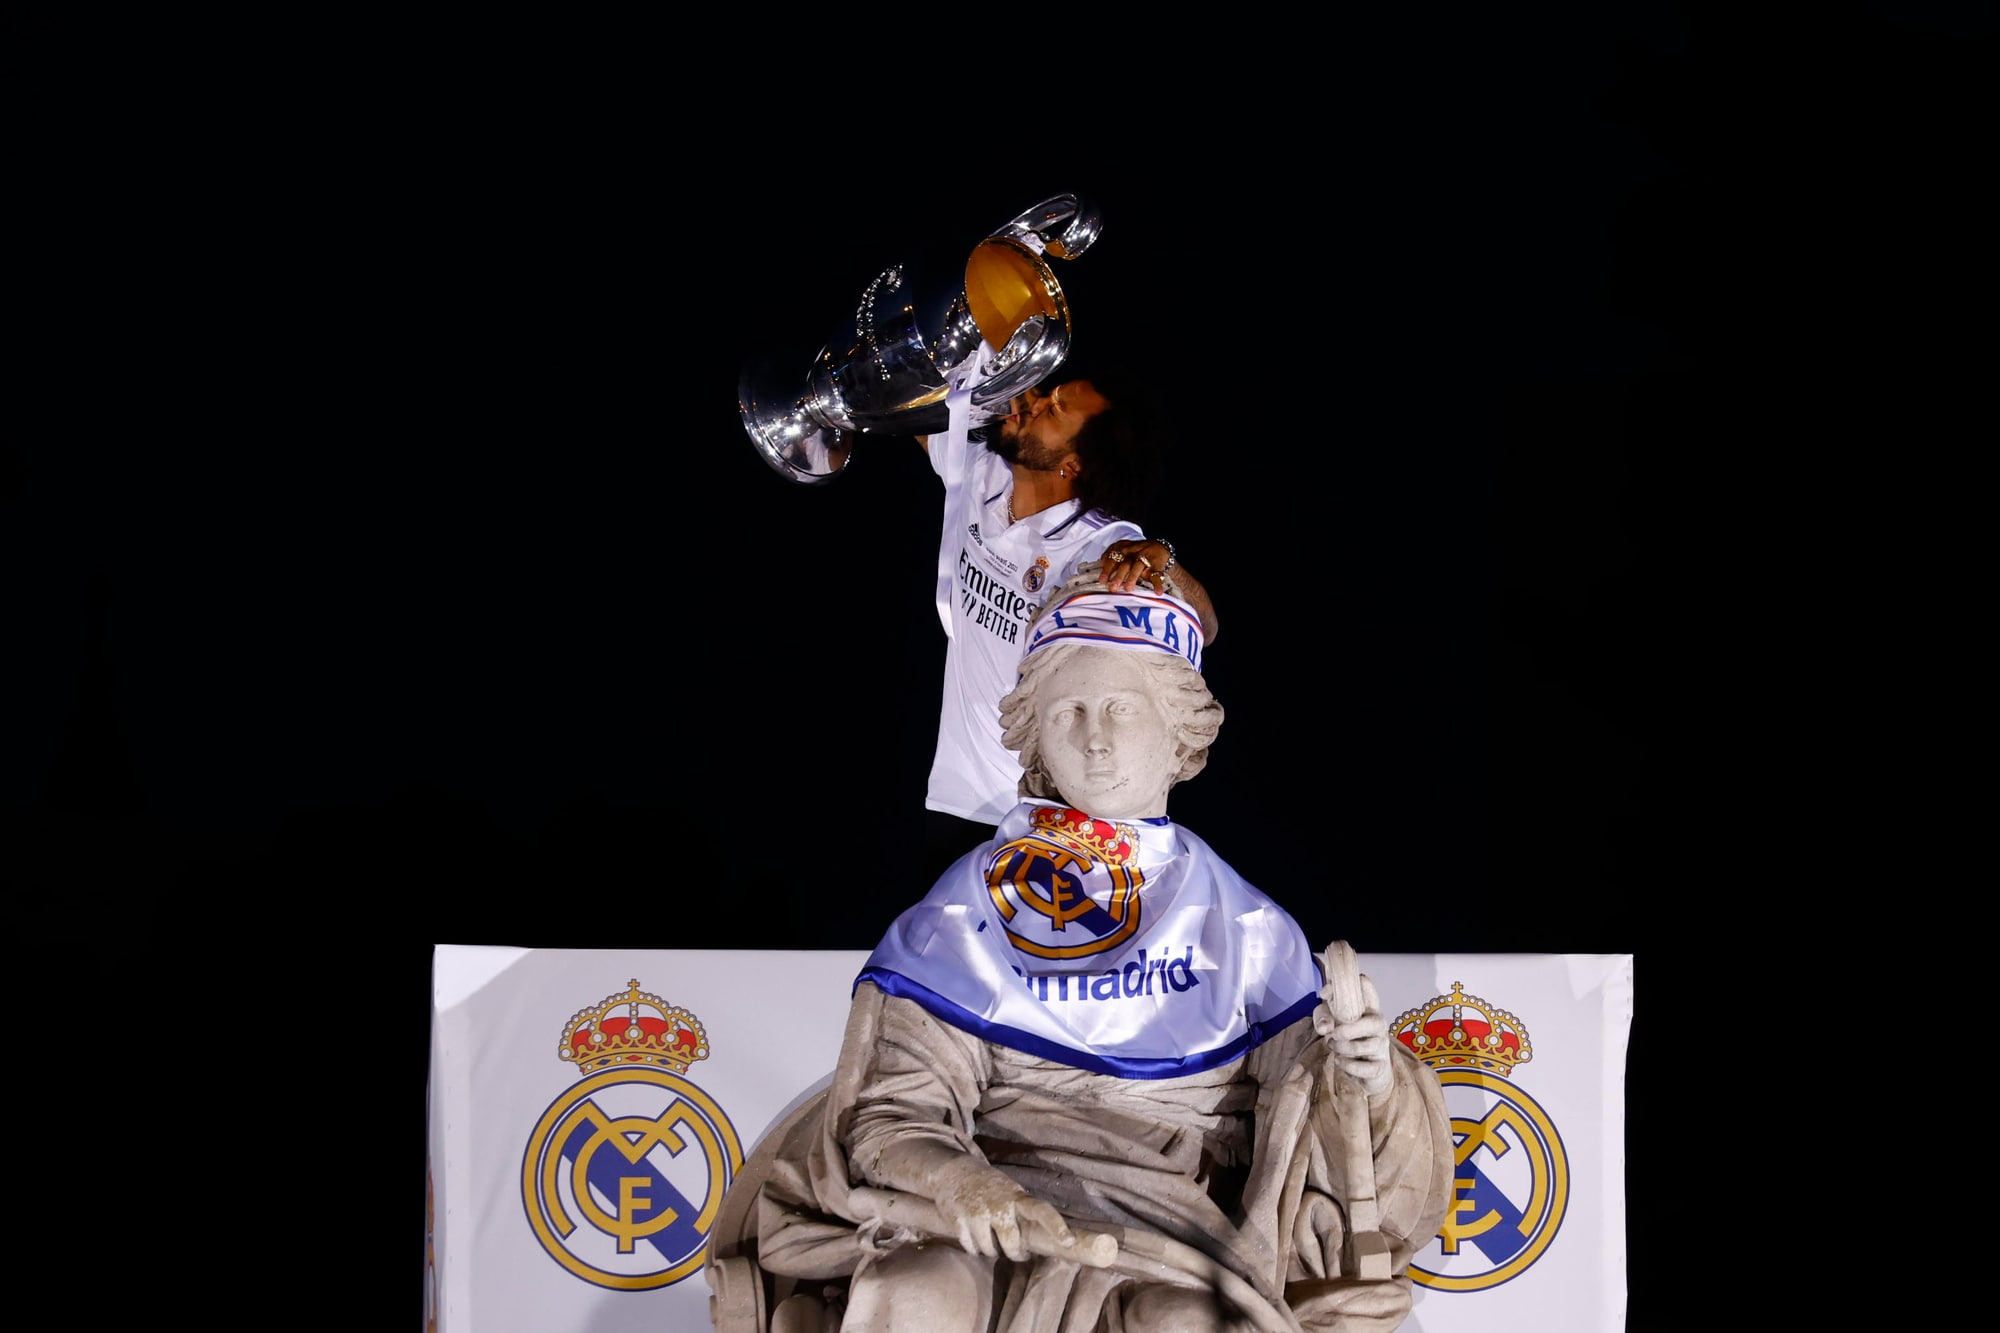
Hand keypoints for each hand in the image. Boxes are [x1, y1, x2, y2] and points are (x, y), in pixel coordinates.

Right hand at [932, 1159, 1073, 1260]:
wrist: (956, 1172)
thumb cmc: (991, 1187)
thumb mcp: (1010, 1192)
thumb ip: (1022, 1211)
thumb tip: (1043, 1239)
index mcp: (1017, 1197)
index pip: (1042, 1211)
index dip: (1056, 1226)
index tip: (1068, 1242)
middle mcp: (999, 1205)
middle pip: (1011, 1243)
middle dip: (1015, 1253)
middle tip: (1016, 1252)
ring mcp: (977, 1213)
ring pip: (989, 1250)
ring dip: (992, 1251)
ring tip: (993, 1241)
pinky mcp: (959, 1220)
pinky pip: (971, 1248)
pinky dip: (975, 1249)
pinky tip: (976, 1239)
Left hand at [1100, 539, 1172, 593]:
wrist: (1159, 547)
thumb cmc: (1136, 552)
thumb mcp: (1123, 549)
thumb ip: (1111, 555)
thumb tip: (1100, 563)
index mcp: (1123, 549)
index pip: (1114, 558)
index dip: (1107, 569)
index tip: (1101, 581)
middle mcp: (1133, 553)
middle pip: (1125, 564)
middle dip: (1118, 576)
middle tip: (1112, 588)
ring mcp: (1145, 559)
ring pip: (1138, 567)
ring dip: (1133, 578)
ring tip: (1128, 589)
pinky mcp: (1156, 566)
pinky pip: (1157, 575)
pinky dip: (1157, 584)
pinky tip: (1157, 592)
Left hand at [1313, 972, 1394, 1098]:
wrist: (1365, 1072)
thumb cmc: (1348, 1039)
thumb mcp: (1331, 1022)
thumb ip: (1324, 1017)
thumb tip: (1326, 1026)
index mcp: (1369, 1010)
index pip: (1370, 991)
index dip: (1361, 985)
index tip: (1345, 985)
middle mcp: (1380, 1026)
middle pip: (1373, 1023)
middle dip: (1348, 1030)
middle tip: (1334, 1035)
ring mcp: (1382, 1047)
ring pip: (1362, 1047)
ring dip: (1342, 1048)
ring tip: (1334, 1047)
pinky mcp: (1380, 1067)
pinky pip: (1362, 1067)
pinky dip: (1346, 1065)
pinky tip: (1340, 1060)